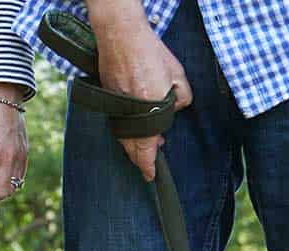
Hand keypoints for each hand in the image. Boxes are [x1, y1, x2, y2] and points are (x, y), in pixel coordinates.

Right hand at [97, 18, 191, 180]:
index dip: (148, 164)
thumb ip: (180, 97)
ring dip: (135, 144)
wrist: (122, 37)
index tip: (150, 175)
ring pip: (123, 136)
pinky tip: (136, 126)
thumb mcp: (177, 75)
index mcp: (149, 107)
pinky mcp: (109, 99)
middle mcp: (129, 112)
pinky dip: (127, 130)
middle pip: (132, 147)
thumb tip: (173, 110)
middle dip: (141, 158)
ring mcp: (116, 107)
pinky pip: (118, 123)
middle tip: (150, 165)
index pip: (147, 146)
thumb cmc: (151, 53)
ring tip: (148, 145)